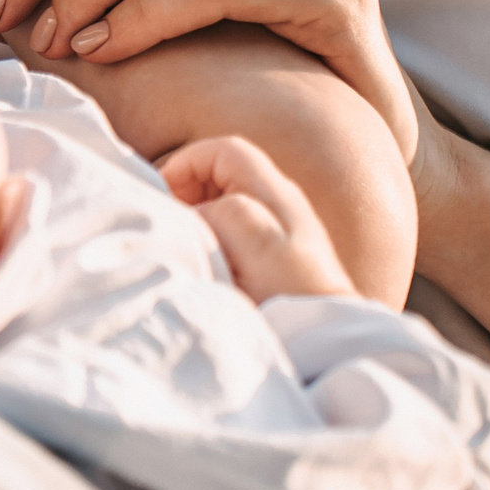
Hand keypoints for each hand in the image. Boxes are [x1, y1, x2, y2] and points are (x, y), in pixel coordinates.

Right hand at [161, 135, 355, 302]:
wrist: (325, 339)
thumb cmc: (290, 291)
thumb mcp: (252, 240)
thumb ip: (219, 210)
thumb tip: (191, 213)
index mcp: (275, 191)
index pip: (222, 150)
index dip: (186, 163)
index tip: (163, 192)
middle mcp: (280, 203)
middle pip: (222, 172)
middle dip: (188, 187)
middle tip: (170, 216)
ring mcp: (280, 231)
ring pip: (225, 201)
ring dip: (198, 213)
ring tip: (186, 240)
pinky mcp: (275, 257)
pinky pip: (233, 230)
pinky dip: (211, 234)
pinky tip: (206, 259)